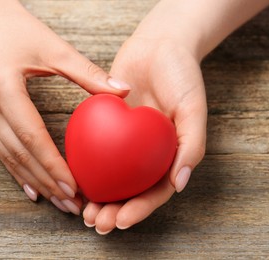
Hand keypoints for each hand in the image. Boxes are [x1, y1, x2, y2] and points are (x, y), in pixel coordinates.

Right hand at [0, 1, 129, 213]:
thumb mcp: (56, 48)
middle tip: (72, 204)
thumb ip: (88, 72)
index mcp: (4, 88)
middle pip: (20, 154)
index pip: (31, 136)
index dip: (52, 164)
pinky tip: (35, 191)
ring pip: (11, 159)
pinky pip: (3, 153)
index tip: (74, 187)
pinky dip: (20, 174)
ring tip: (60, 203)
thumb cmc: (24, 33)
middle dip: (47, 183)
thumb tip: (123, 92)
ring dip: (36, 183)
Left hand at [83, 36, 206, 233]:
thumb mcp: (193, 108)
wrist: (158, 45)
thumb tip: (180, 183)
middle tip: (96, 223)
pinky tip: (75, 177)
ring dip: (98, 196)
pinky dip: (87, 166)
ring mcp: (127, 140)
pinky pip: (96, 149)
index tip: (120, 221)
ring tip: (84, 210)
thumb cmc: (182, 76)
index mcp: (168, 155)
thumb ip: (191, 145)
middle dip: (113, 211)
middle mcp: (146, 153)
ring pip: (111, 176)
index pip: (154, 191)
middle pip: (130, 190)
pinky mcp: (108, 124)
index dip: (139, 210)